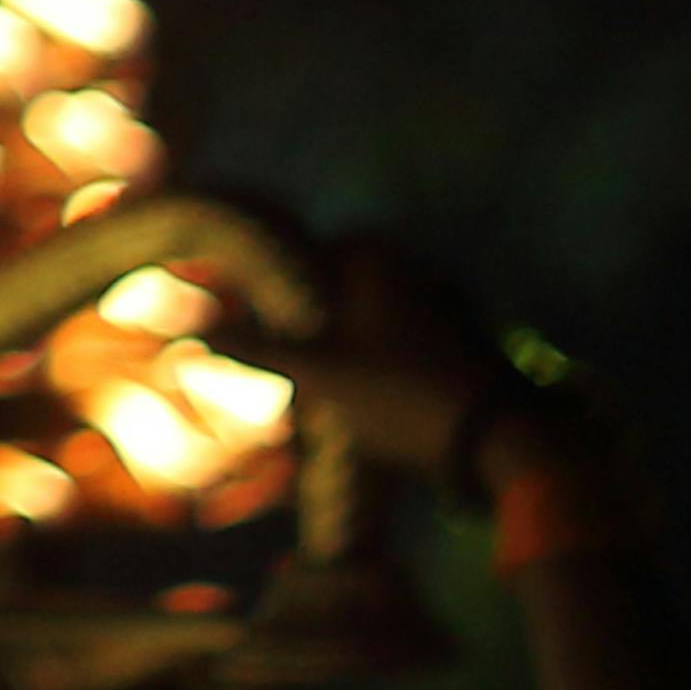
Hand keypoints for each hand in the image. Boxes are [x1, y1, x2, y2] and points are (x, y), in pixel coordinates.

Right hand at [221, 233, 528, 480]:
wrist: (495, 438)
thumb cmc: (397, 392)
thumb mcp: (318, 373)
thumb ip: (257, 349)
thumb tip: (195, 335)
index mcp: (375, 257)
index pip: (306, 251)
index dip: (276, 285)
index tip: (257, 317)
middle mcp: (414, 265)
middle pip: (342, 284)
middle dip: (315, 319)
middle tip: (292, 362)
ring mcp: (448, 300)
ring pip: (377, 313)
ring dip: (352, 342)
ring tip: (329, 388)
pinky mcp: (468, 337)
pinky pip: (409, 338)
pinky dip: (386, 359)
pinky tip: (375, 398)